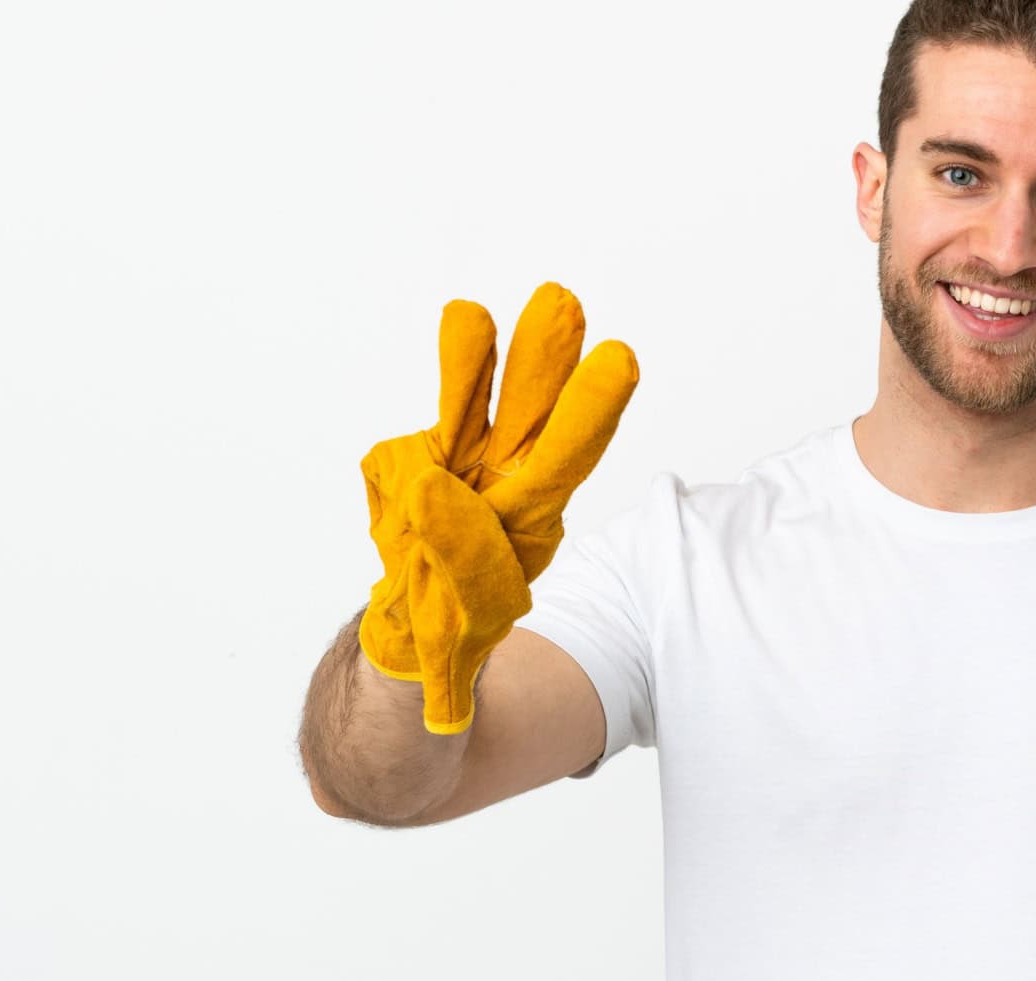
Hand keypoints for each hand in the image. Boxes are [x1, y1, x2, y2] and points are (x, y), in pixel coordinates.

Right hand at [357, 282, 638, 732]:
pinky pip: (438, 419)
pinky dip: (455, 370)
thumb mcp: (469, 612)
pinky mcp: (423, 456)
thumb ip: (459, 553)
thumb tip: (435, 483)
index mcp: (534, 515)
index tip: (620, 359)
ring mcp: (468, 460)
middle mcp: (509, 475)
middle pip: (534, 412)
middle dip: (549, 360)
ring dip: (492, 355)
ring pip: (484, 400)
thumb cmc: (456, 619)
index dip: (589, 413)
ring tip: (498, 306)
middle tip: (563, 301)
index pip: (567, 458)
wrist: (414, 624)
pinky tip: (462, 332)